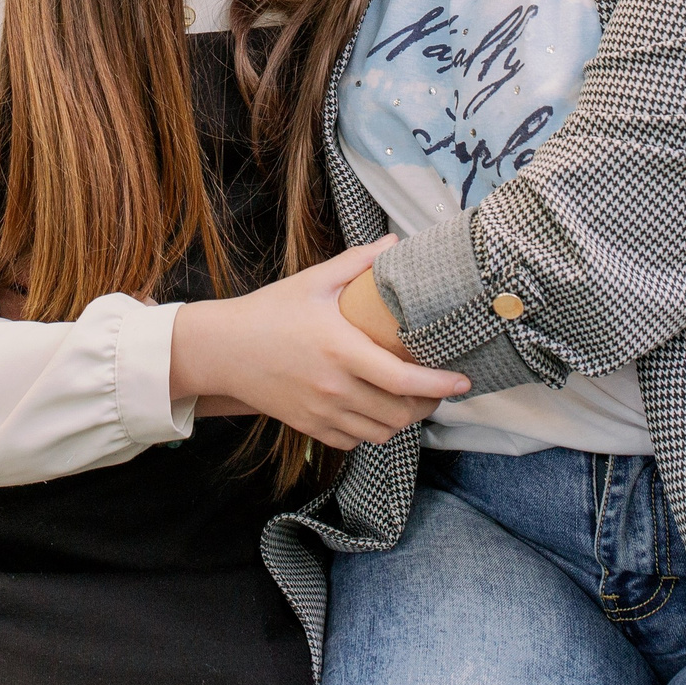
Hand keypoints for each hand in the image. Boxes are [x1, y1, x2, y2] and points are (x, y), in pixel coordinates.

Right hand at [169, 239, 470, 450]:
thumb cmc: (268, 312)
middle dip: (428, 405)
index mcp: (340, 349)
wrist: (222, 350)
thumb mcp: (312, 282)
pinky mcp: (309, 427)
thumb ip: (356, 264)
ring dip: (402, 420)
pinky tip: (374, 410)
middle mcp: (334, 387)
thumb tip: (395, 243)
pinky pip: (354, 441)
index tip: (463, 380)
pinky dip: (371, 430)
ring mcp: (321, 412)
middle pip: (399, 413)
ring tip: (410, 400)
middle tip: (439, 389)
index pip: (402, 379)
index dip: (438, 384)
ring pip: (380, 432)